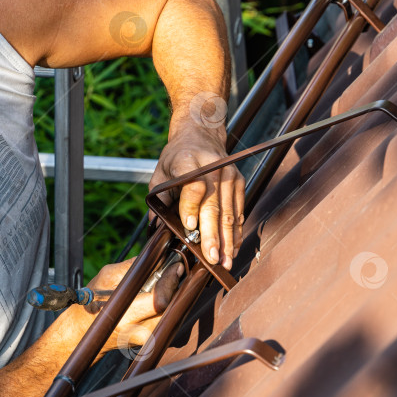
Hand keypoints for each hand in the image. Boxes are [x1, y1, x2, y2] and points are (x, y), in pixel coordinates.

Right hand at [67, 258, 182, 354]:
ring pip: (171, 312)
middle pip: (170, 306)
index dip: (170, 282)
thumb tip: (158, 257)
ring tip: (162, 282)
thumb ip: (133, 267)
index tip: (176, 267)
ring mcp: (146, 339)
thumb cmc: (92, 302)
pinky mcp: (150, 340)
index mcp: (125, 317)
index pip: (158, 301)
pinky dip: (166, 303)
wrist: (82, 330)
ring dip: (171, 294)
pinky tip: (158, 294)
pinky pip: (166, 318)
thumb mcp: (107, 277)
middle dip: (173, 286)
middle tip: (172, 271)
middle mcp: (139, 332)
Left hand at [150, 124, 244, 270]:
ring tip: (225, 261)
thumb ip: (159, 199)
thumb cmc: (176, 158)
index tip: (189, 227)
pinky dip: (236, 232)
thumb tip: (157, 227)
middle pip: (214, 205)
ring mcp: (229, 175)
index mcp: (188, 161)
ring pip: (229, 213)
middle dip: (213, 236)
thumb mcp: (160, 173)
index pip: (193, 185)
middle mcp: (213, 168)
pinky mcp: (239, 183)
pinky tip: (232, 249)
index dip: (191, 206)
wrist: (200, 135)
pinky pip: (238, 212)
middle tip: (211, 259)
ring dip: (228, 241)